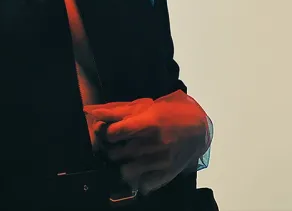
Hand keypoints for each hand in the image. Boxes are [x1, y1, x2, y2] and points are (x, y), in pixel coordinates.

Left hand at [84, 91, 210, 194]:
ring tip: (126, 158)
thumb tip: (92, 111)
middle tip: (115, 146)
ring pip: (127, 171)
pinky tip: (139, 170)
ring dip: (122, 165)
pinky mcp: (168, 173)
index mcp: (149, 123)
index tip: (110, 133)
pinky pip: (144, 185)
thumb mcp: (145, 106)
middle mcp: (155, 143)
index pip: (115, 133)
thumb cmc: (170, 113)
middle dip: (111, 150)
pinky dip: (138, 180)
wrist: (200, 128)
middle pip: (117, 153)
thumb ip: (118, 110)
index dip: (107, 134)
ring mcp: (161, 161)